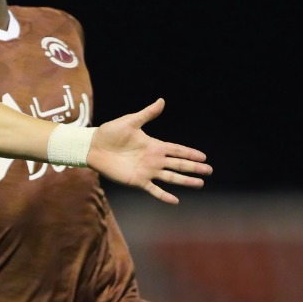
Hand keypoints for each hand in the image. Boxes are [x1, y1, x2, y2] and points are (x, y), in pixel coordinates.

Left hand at [85, 98, 210, 204]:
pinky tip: (175, 200)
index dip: (189, 152)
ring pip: (170, 178)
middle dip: (193, 167)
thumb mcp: (130, 122)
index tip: (204, 156)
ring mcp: (147, 171)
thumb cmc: (110, 132)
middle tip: (209, 170)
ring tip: (200, 183)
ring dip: (185, 181)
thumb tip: (162, 101)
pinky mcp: (137, 181)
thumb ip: (147, 114)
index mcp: (153, 145)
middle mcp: (153, 159)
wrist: (93, 147)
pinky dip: (164, 196)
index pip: (176, 150)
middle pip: (178, 164)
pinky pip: (153, 190)